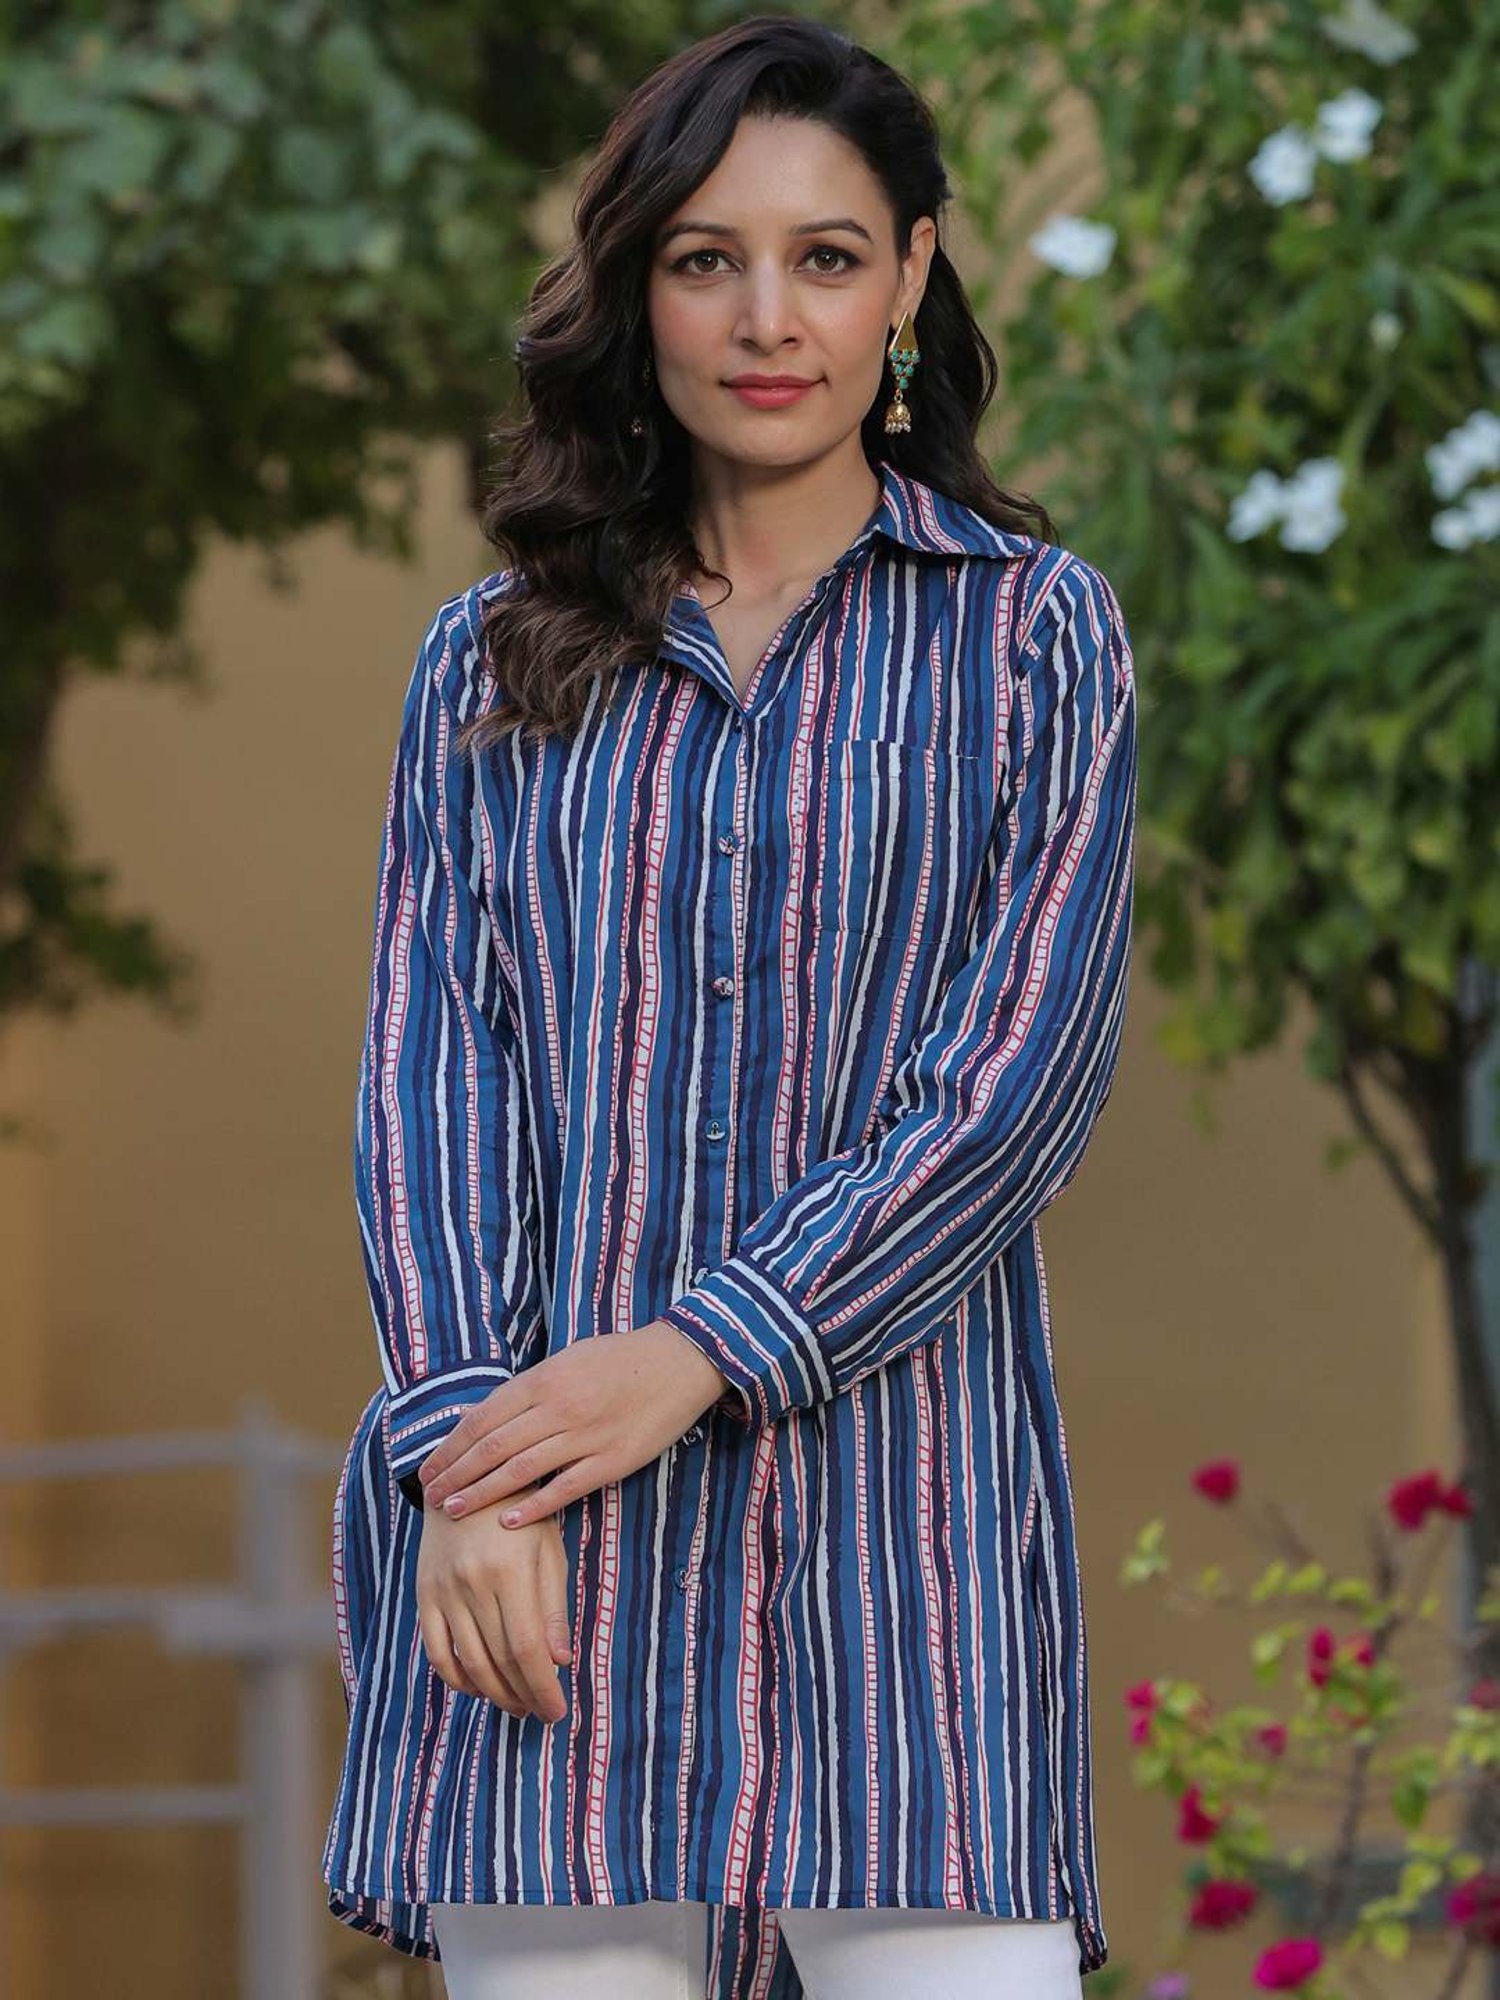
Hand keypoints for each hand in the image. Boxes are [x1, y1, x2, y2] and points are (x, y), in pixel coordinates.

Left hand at [416, 1321, 729, 1526]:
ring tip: (453, 1512)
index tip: (427, 1469)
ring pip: (520, 1471)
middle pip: (493, 1448)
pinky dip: (533, 1507)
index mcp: (544, 1379)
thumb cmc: (619, 1359)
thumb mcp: (567, 1359)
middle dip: (455, 1475)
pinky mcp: (612, 1461)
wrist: (680, 1362)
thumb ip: (527, 1388)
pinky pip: (565, 1488)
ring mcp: (586, 1436)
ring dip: (482, 1494)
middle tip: (429, 1498)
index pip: (482, 1419)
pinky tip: (508, 1522)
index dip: (450, 1448)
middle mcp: (559, 1407)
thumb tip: (481, 1415)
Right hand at [416, 1479, 573, 1721]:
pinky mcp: (425, 1594)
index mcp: (509, 1572)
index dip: (543, 1687)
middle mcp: (472, 1584)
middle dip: (523, 1696)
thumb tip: (560, 1661)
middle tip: (541, 1711)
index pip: (527, 1649)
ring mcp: (443, 1591)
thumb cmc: (519, 1514)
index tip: (558, 1711)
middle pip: (499, 1661)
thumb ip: (553, 1606)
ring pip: (468, 1662)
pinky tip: (479, 1687)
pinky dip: (457, 1678)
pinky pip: (436, 1651)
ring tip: (517, 1704)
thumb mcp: (548, 1550)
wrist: (467, 1477)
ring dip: (495, 1694)